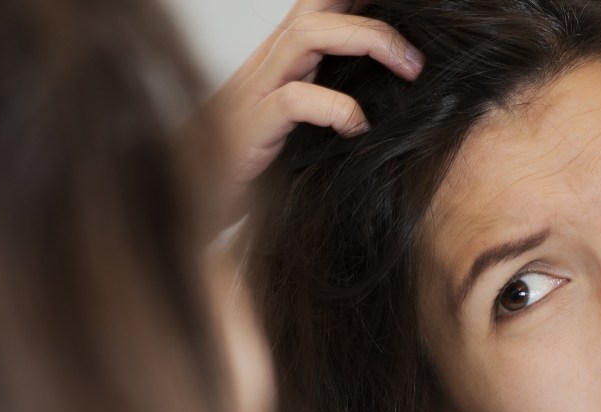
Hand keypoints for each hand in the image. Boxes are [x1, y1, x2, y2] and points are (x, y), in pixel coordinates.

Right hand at [199, 0, 423, 226]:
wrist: (183, 202)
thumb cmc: (242, 168)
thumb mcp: (295, 129)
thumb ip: (328, 106)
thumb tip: (387, 106)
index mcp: (281, 61)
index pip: (323, 8)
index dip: (360, 4)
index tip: (412, 16)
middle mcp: (267, 66)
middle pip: (317, 6)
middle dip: (372, 15)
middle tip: (418, 54)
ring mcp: (254, 93)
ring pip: (308, 35)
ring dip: (367, 40)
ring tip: (409, 70)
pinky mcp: (248, 129)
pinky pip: (294, 100)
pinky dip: (335, 107)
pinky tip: (358, 128)